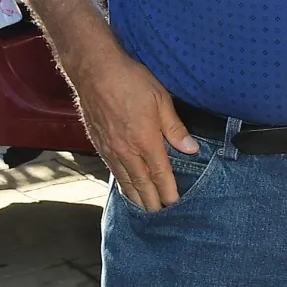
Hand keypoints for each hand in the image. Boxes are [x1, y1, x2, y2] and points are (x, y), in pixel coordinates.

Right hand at [72, 48, 198, 210]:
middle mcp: (126, 150)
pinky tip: (124, 185)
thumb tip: (190, 148)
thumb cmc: (130, 81)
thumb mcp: (161, 100)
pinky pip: (111, 169)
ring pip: (124, 180)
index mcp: (145, 140)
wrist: (95, 71)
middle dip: (151, 201)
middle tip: (159, 215)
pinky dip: (120, 182)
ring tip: (142, 209)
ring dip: (134, 196)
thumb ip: (175, 129)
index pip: (160, 174)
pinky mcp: (98, 143)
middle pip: (141, 183)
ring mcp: (110, 148)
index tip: (174, 203)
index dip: (167, 190)